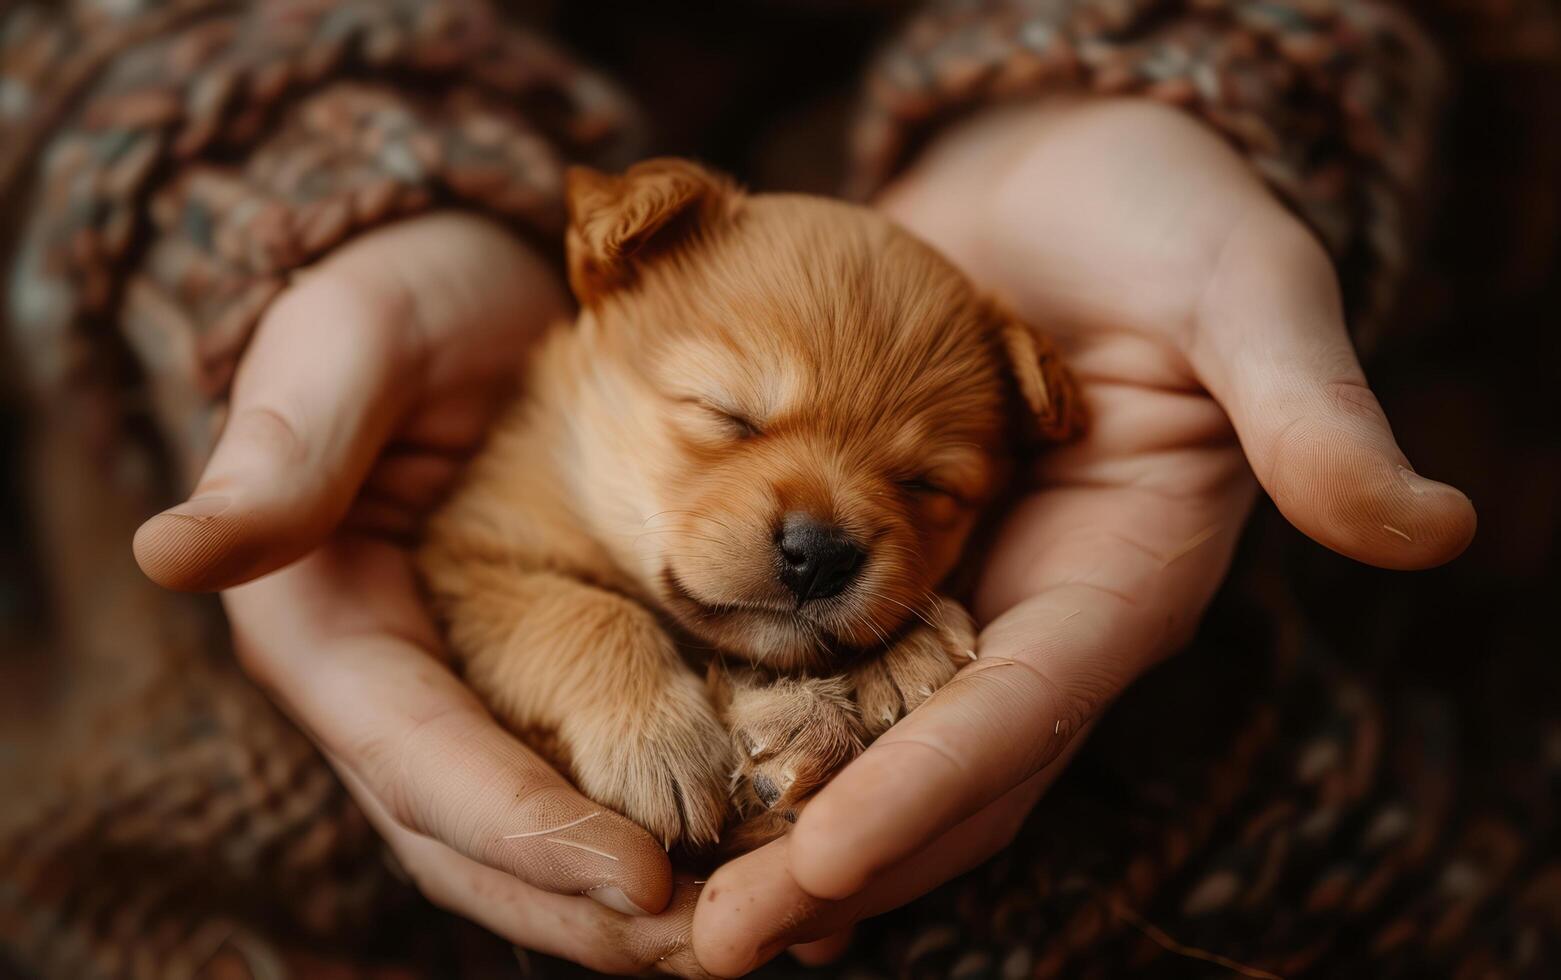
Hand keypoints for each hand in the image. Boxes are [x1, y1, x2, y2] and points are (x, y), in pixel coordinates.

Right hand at [133, 213, 708, 975]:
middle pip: (486, 845)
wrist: (476, 284)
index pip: (422, 763)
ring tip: (771, 926)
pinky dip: (684, 831)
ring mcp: (483, 695)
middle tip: (730, 942)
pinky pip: (610, 782)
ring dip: (647, 907)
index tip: (637, 879)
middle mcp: (404, 692)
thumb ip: (283, 450)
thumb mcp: (346, 347)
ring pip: (551, 841)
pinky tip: (771, 850)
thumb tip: (171, 556)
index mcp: (333, 634)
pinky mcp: (557, 678)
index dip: (522, 831)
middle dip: (598, 910)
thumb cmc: (400, 300)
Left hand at [691, 97, 1476, 972]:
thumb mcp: (1245, 289)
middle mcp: (1032, 613)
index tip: (819, 863)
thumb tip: (1428, 530)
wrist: (1059, 176)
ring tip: (673, 913)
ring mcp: (950, 593)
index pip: (1022, 713)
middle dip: (834, 864)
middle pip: (936, 772)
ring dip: (778, 831)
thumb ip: (1308, 405)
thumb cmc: (1162, 213)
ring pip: (866, 746)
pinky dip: (752, 733)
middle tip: (716, 944)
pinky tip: (675, 776)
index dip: (927, 791)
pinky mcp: (879, 555)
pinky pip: (814, 664)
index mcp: (1122, 579)